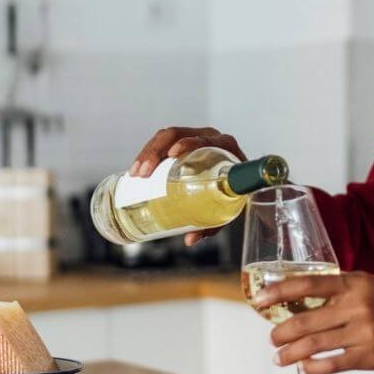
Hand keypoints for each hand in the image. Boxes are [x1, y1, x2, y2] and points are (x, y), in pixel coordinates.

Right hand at [129, 126, 245, 245]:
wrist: (239, 182)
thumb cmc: (235, 192)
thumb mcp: (227, 208)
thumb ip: (212, 224)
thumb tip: (189, 239)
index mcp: (224, 146)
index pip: (203, 138)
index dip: (187, 143)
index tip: (172, 155)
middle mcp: (208, 137)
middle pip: (176, 134)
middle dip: (154, 152)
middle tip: (143, 173)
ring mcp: (193, 138)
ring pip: (164, 138)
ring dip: (146, 153)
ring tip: (135, 174)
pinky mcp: (181, 143)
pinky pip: (161, 143)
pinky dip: (147, 154)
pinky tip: (136, 170)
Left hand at [257, 272, 373, 373]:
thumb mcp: (371, 286)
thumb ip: (341, 292)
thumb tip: (303, 302)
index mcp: (355, 282)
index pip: (307, 283)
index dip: (279, 291)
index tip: (260, 299)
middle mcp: (357, 305)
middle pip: (304, 319)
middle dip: (281, 332)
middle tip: (272, 337)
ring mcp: (364, 333)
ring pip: (314, 345)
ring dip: (290, 353)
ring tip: (280, 358)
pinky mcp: (371, 357)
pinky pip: (333, 364)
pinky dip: (314, 367)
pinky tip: (306, 367)